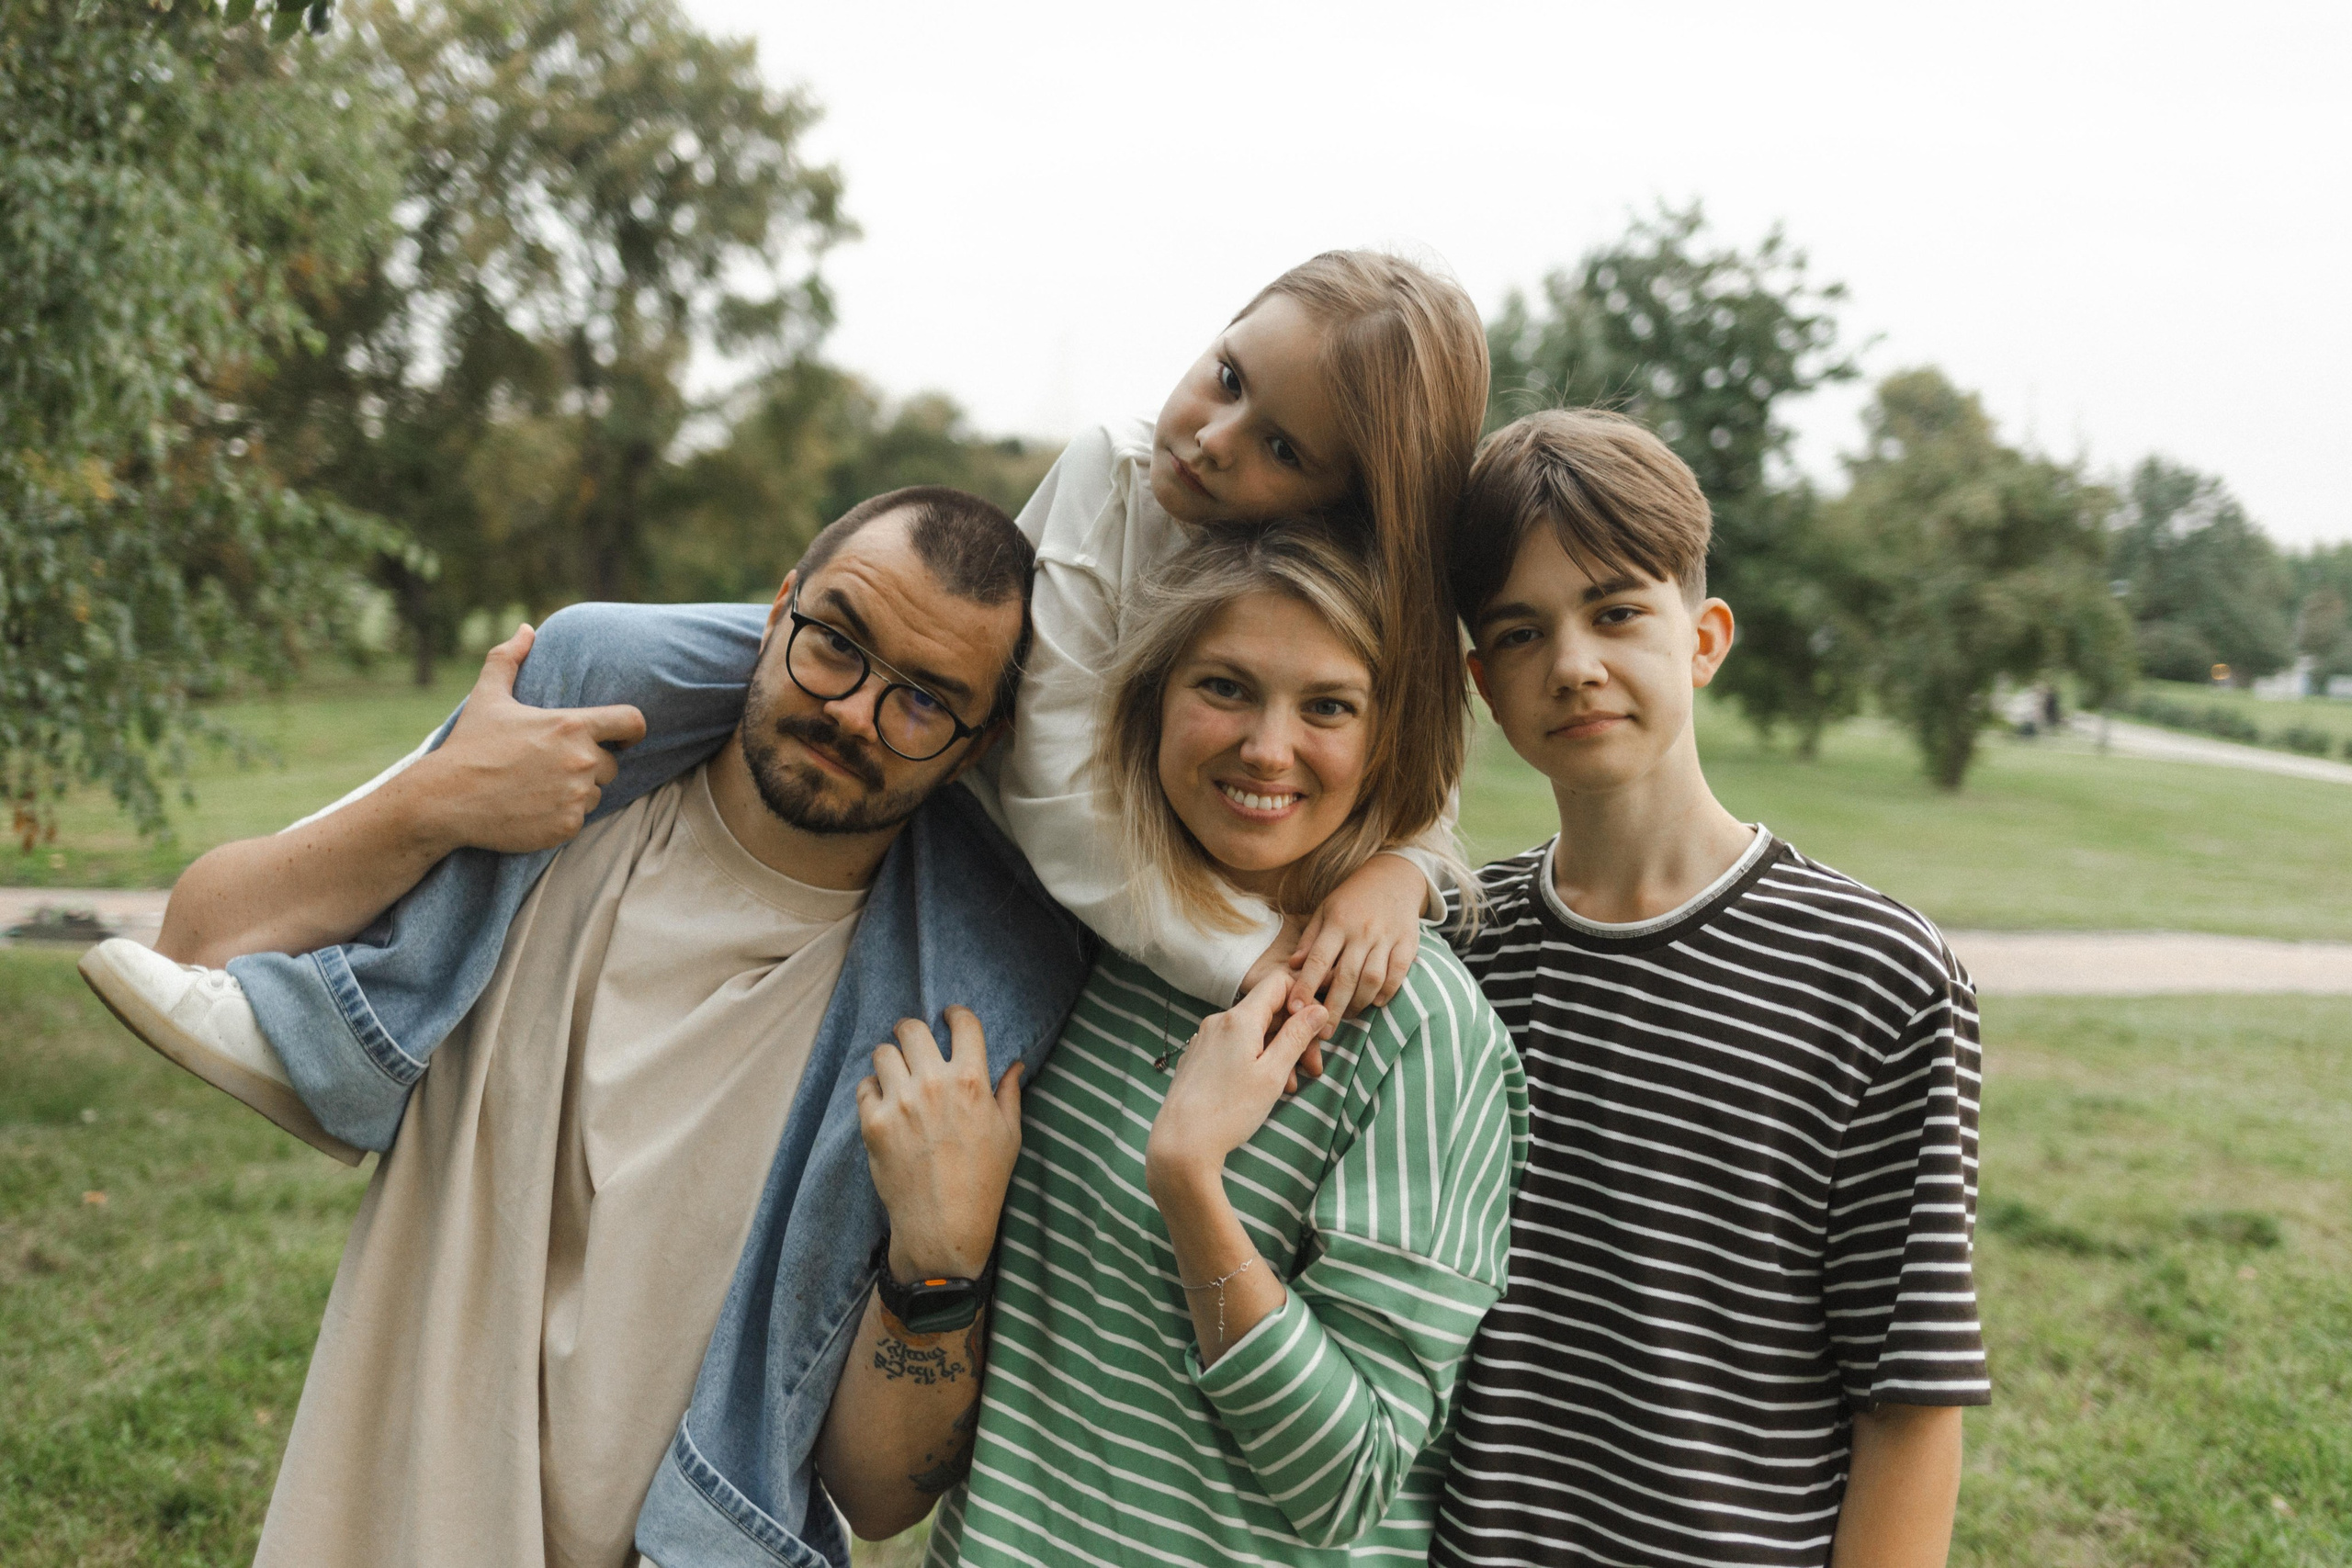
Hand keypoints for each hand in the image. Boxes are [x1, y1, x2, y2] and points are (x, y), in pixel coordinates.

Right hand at [404, 624, 648, 854]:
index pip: (632, 722)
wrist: (445, 799)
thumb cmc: (469, 745)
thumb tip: (526, 629)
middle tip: (551, 767)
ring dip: (576, 792)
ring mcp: (575, 796)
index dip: (632, 730)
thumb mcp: (487, 696)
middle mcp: (581, 760)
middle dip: (589, 766)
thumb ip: (509, 659)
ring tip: (537, 787)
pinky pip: (579, 820)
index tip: (623, 738)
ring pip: (595, 794)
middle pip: (611, 765)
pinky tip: (532, 809)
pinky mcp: (566, 826)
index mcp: (571, 726)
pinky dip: (561, 817)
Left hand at [856, 1006, 1022, 1280]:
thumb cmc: (984, 1182)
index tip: (949, 1017)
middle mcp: (934, 1084)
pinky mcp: (873, 1123)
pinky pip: (865, 1086)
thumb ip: (1009, 1094)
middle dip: (913, 1031)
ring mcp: (900, 1102)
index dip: (955, 1014)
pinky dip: (873, 1091)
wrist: (944, 1226)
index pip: (963, 1023)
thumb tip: (1015, 1065)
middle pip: (912, 1029)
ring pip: (883, 1052)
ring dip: (891, 1060)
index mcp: (973, 1082)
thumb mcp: (1009, 1135)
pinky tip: (885, 1104)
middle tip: (914, 1042)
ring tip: (897, 1074)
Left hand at [1145, 972, 1325, 1191]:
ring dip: (1278, 1053)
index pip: (1279, 983)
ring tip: (1292, 1086)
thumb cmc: (1229, 1111)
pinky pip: (1234, 1047)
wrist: (1181, 1142)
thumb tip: (1318, 1009)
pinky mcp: (1198, 1057)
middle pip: (1268, 1011)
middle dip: (1295, 1035)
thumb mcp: (1272, 1074)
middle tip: (1314, 1069)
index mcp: (1239, 1019)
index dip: (1304, 1001)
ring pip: (1252, 1033)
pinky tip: (1264, 1088)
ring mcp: (1205, 1039)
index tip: (1317, 1030)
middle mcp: (1218, 1021)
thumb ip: (1296, 1037)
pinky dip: (1255, 1060)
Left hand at [1288, 853, 1426, 1028]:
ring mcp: (1387, 938)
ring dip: (1359, 1003)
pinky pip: (1397, 974)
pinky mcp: (1407, 943)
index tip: (1294, 1010)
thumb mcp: (1325, 909)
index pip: (1317, 960)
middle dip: (1333, 1008)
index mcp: (1337, 922)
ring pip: (1372, 979)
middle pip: (1345, 977)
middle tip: (1323, 1032)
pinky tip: (1375, 1002)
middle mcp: (1362, 931)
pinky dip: (1387, 992)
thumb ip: (1310, 938)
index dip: (1305, 987)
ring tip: (1347, 1016)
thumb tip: (1294, 966)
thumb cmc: (1352, 898)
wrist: (1395, 877)